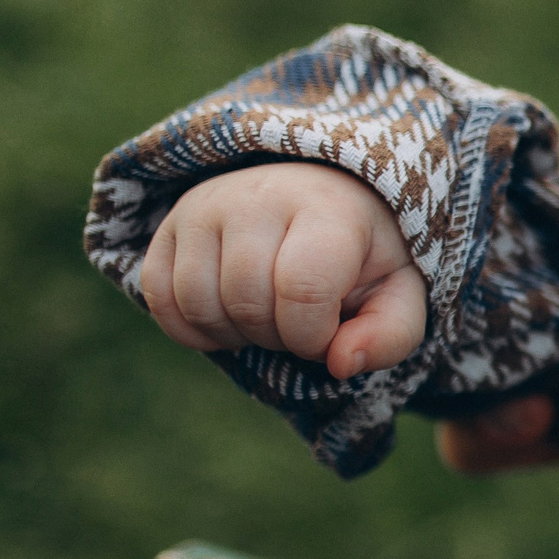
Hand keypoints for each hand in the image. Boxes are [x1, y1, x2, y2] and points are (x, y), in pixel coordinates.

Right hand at [142, 162, 424, 380]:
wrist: (320, 197)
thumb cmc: (363, 255)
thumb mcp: (398, 292)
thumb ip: (389, 334)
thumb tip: (341, 364)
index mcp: (327, 207)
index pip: (302, 290)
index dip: (313, 336)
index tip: (329, 331)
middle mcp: (257, 194)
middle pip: (247, 302)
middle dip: (277, 336)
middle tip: (300, 320)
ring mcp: (205, 206)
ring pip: (199, 304)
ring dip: (236, 334)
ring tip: (268, 314)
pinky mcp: (168, 225)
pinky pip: (160, 299)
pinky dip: (193, 329)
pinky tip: (230, 317)